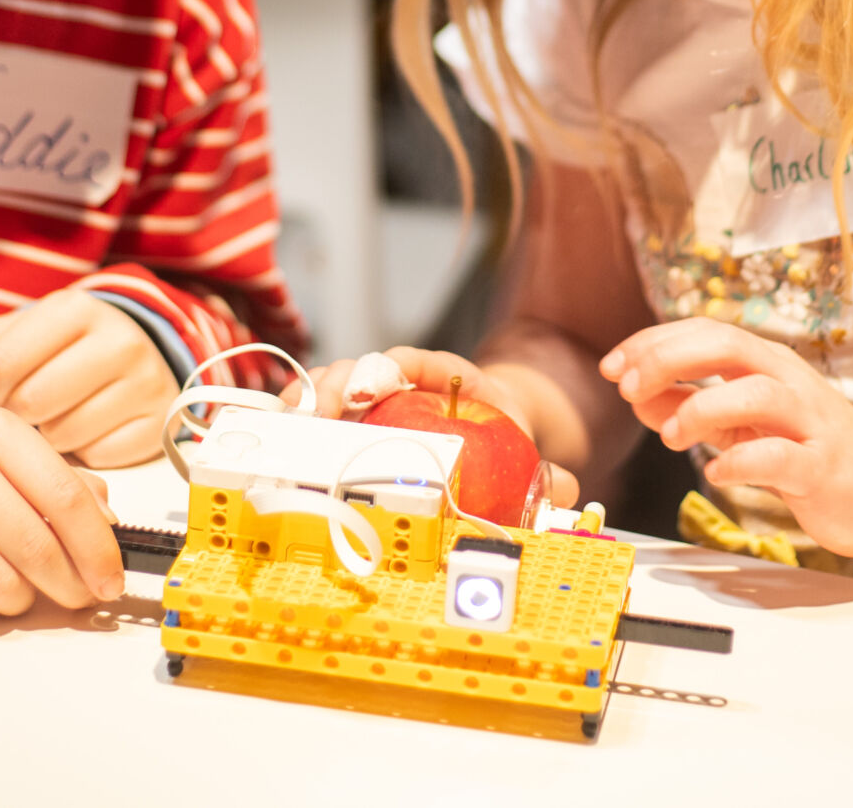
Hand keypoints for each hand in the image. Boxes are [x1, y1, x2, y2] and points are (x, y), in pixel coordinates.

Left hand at [0, 291, 178, 467]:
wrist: (140, 352)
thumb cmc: (65, 346)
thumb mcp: (23, 332)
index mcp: (77, 309)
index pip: (2, 361)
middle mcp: (119, 341)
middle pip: (31, 401)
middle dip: (7, 419)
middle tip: (3, 423)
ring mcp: (144, 383)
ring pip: (63, 433)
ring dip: (43, 439)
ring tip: (45, 423)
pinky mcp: (157, 424)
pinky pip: (97, 457)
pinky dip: (80, 454)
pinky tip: (79, 435)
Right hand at [0, 407, 125, 626]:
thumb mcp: (1, 451)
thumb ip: (60, 480)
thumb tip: (108, 525)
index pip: (63, 496)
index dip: (97, 548)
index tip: (112, 579)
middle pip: (34, 547)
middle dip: (69, 584)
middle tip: (79, 596)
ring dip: (20, 599)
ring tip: (17, 587)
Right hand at [284, 346, 580, 508]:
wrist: (488, 428)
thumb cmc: (502, 438)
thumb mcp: (526, 452)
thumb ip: (549, 476)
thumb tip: (569, 492)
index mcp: (451, 378)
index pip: (418, 360)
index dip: (390, 368)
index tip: (369, 386)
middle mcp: (408, 380)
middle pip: (366, 368)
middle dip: (339, 384)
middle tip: (320, 411)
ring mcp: (378, 395)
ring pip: (338, 382)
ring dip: (312, 396)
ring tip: (292, 419)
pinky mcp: (357, 416)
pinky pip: (325, 405)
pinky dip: (303, 411)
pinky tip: (282, 425)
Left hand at [601, 319, 852, 556]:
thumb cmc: (808, 449)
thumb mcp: (742, 425)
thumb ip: (691, 408)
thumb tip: (638, 397)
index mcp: (765, 364)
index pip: (705, 331)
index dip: (653, 342)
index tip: (613, 366)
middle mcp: (787, 381)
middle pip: (727, 344)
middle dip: (669, 359)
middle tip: (630, 388)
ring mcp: (808, 421)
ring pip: (754, 393)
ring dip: (701, 409)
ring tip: (673, 435)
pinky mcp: (822, 467)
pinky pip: (779, 456)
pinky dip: (740, 462)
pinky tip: (717, 472)